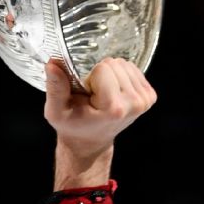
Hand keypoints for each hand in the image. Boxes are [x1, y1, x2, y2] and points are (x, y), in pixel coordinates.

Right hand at [44, 58, 156, 189]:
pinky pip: (133, 69)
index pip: (103, 69)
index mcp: (114, 108)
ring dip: (110, 76)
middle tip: (94, 95)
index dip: (90, 79)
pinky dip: (120, 76)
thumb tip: (53, 62)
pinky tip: (113, 92)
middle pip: (115, 64)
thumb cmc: (73, 125)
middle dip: (100, 76)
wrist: (90, 140)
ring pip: (124, 64)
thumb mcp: (56, 110)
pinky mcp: (150, 97)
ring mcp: (145, 100)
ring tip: (102, 94)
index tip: (87, 96)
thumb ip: (55, 87)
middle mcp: (134, 103)